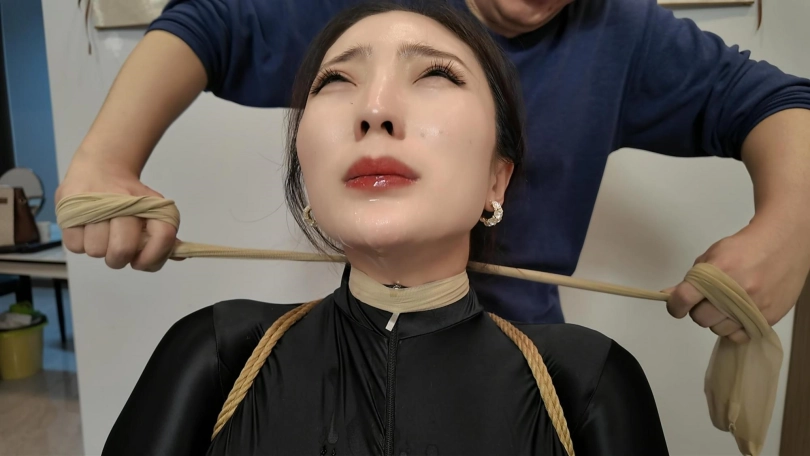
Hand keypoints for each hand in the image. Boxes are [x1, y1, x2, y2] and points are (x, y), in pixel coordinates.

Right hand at [55, 154, 178, 271]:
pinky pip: (75, 246)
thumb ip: (164, 234)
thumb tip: (179, 255)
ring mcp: (95, 204)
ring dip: (99, 250)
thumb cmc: (129, 197)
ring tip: (100, 234)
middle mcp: (125, 202)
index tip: (142, 262)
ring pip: (96, 251)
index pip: (163, 236)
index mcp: (151, 205)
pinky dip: (80, 244)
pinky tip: (86, 230)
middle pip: (122, 250)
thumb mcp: (152, 209)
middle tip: (117, 250)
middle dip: (119, 259)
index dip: (154, 257)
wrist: (101, 167)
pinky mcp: (70, 207)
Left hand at [665, 216, 809, 342]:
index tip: (676, 306)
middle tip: (707, 300)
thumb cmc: (744, 249)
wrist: (781, 246)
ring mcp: (754, 307)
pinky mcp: (768, 317)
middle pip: (701, 318)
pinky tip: (737, 314)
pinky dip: (734, 328)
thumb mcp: (711, 257)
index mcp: (718, 272)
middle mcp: (737, 292)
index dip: (675, 305)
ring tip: (726, 304)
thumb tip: (668, 296)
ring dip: (717, 320)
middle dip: (698, 310)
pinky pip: (740, 336)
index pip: (685, 298)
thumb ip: (690, 279)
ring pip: (719, 329)